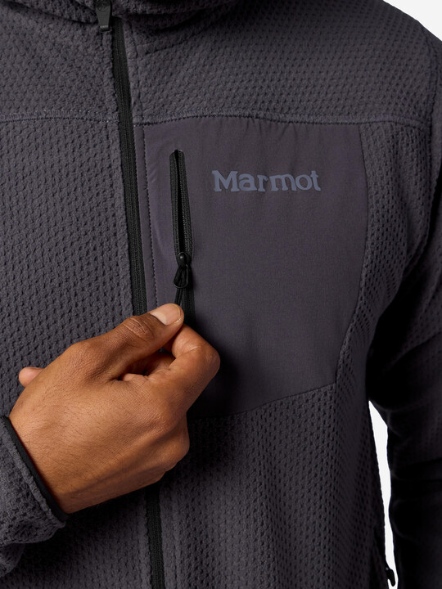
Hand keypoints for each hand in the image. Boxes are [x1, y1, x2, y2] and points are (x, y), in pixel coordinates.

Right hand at [8, 304, 219, 513]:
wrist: (23, 484)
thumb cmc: (48, 431)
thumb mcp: (89, 361)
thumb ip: (138, 333)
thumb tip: (169, 318)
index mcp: (163, 410)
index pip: (204, 358)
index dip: (182, 337)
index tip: (161, 333)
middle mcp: (171, 439)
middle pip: (177, 380)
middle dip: (143, 363)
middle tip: (105, 366)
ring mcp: (160, 458)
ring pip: (158, 401)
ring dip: (126, 385)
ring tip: (85, 388)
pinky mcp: (146, 468)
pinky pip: (146, 425)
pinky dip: (123, 409)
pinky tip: (90, 406)